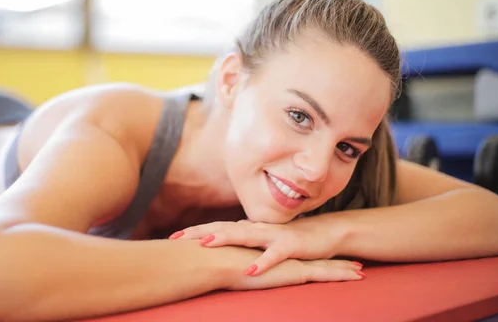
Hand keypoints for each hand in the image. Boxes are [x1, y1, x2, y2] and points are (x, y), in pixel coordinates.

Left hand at [169, 218, 348, 275]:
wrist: (324, 234)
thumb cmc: (288, 241)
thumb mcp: (261, 244)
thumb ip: (241, 245)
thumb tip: (218, 248)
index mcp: (248, 229)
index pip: (217, 228)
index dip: (195, 232)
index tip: (172, 238)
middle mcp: (257, 228)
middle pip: (224, 228)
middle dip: (200, 232)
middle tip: (177, 238)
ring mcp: (273, 236)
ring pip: (246, 236)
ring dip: (226, 239)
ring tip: (206, 244)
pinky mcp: (291, 246)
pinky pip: (274, 255)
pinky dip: (262, 262)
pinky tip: (250, 270)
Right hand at [227, 257, 364, 290]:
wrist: (220, 260)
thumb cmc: (219, 262)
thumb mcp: (229, 263)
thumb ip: (233, 263)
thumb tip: (227, 267)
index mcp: (269, 253)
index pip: (291, 254)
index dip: (308, 255)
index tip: (320, 256)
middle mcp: (284, 254)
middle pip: (313, 257)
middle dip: (332, 260)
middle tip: (352, 263)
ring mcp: (291, 261)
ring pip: (323, 265)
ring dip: (343, 269)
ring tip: (360, 272)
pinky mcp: (294, 270)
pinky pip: (324, 273)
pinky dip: (341, 274)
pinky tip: (357, 276)